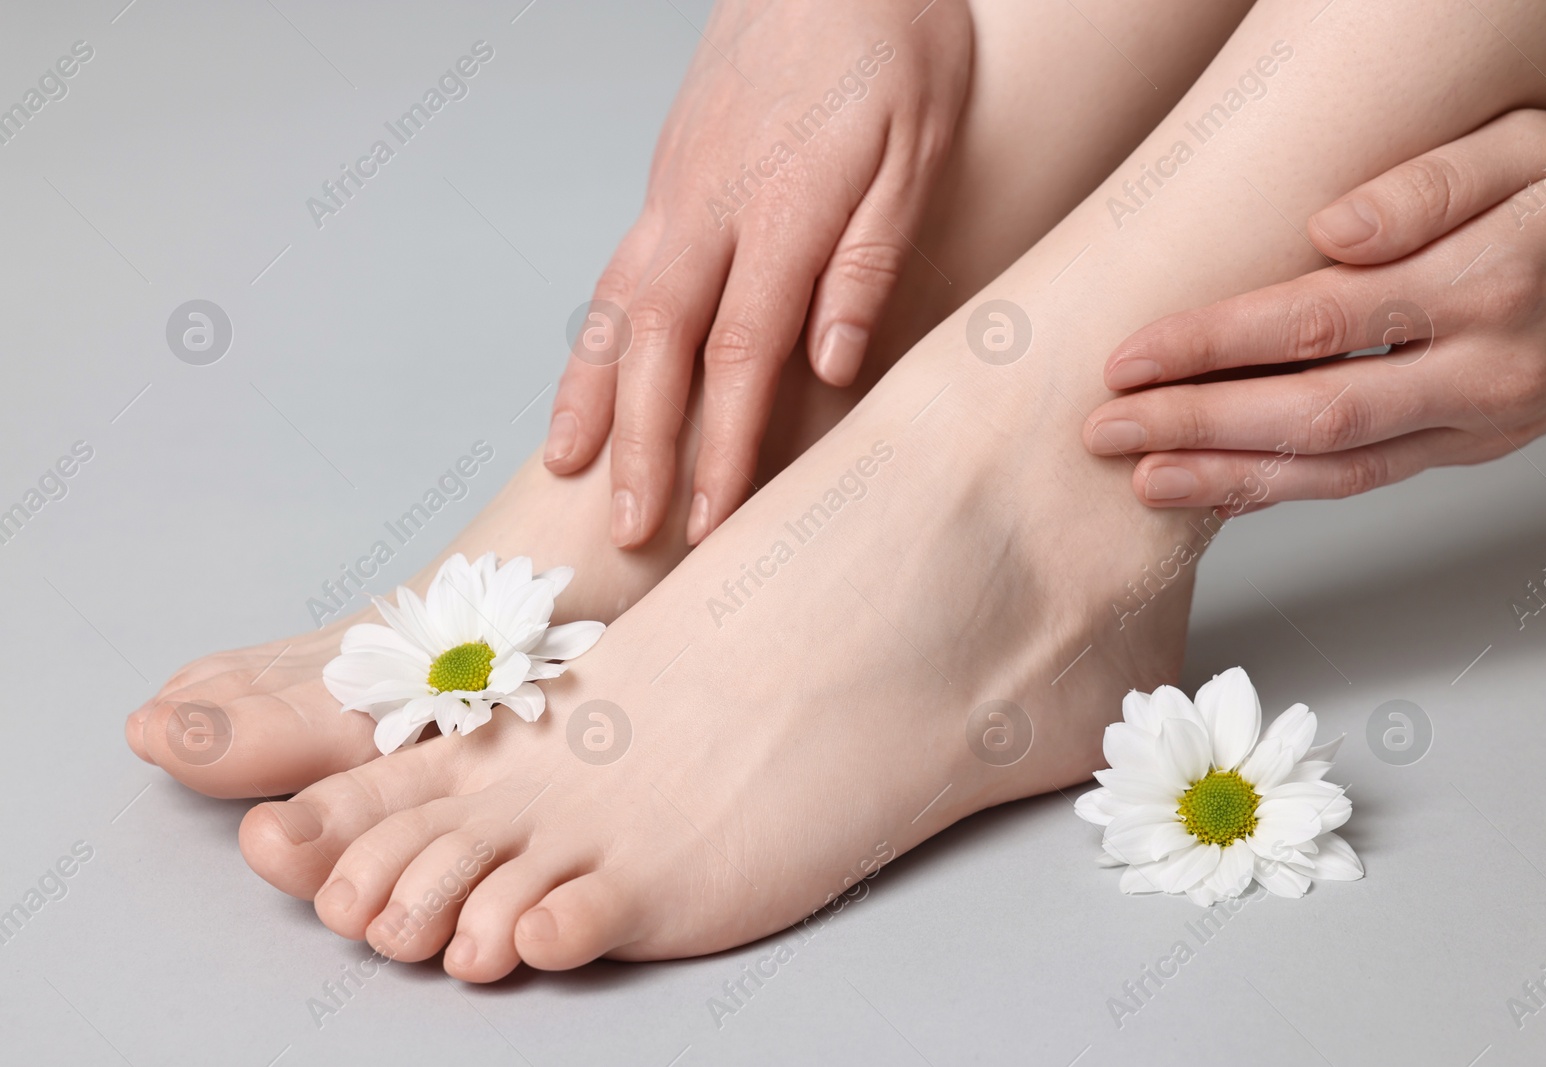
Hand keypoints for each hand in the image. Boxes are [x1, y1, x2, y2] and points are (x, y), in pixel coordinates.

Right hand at [545, 0, 970, 546]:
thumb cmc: (894, 45)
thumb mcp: (918, 147)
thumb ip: (870, 257)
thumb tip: (833, 363)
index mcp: (784, 205)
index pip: (743, 352)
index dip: (724, 444)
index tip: (712, 517)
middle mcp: (710, 205)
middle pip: (660, 345)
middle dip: (643, 445)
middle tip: (629, 529)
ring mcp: (677, 190)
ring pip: (617, 309)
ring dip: (595, 398)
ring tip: (572, 474)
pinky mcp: (666, 178)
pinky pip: (616, 271)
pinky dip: (592, 339)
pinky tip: (587, 384)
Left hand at [1085, 108, 1545, 508]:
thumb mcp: (1533, 146)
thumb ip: (1429, 186)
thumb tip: (1328, 229)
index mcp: (1486, 285)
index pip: (1316, 322)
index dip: (1214, 345)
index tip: (1133, 356)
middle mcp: (1483, 370)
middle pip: (1312, 413)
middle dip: (1197, 425)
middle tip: (1107, 430)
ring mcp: (1483, 421)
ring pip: (1338, 469)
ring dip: (1231, 478)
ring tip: (1143, 480)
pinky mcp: (1478, 446)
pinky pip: (1370, 479)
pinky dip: (1289, 491)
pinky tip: (1225, 487)